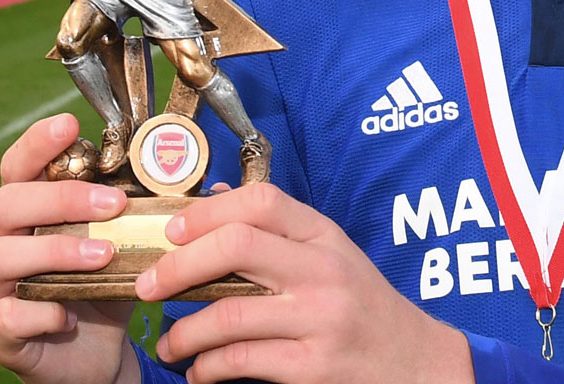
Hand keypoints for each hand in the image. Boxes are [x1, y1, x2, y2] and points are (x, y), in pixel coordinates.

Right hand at [0, 113, 137, 383]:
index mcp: (34, 211)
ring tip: (103, 255)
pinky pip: (8, 318)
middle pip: (8, 202)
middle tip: (112, 204)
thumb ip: (155, 211)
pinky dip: (38, 313)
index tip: (70, 125)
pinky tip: (66, 315)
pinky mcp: (5, 334)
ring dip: (55, 251)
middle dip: (61, 198)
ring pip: (2, 257)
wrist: (96, 356)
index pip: (21, 166)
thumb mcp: (131, 243)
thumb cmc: (107, 285)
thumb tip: (213, 188)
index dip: (37, 143)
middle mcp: (7, 242)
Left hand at [137, 182, 472, 383]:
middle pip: (236, 246)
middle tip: (147, 286)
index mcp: (324, 235)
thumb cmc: (364, 305)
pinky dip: (207, 369)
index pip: (261, 201)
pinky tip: (198, 372)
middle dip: (177, 266)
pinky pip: (242, 361)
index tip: (170, 231)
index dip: (206, 211)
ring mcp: (320, 318)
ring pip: (229, 314)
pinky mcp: (314, 365)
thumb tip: (212, 197)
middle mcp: (323, 270)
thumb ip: (277, 229)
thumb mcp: (331, 254)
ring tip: (167, 344)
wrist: (416, 361)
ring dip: (183, 332)